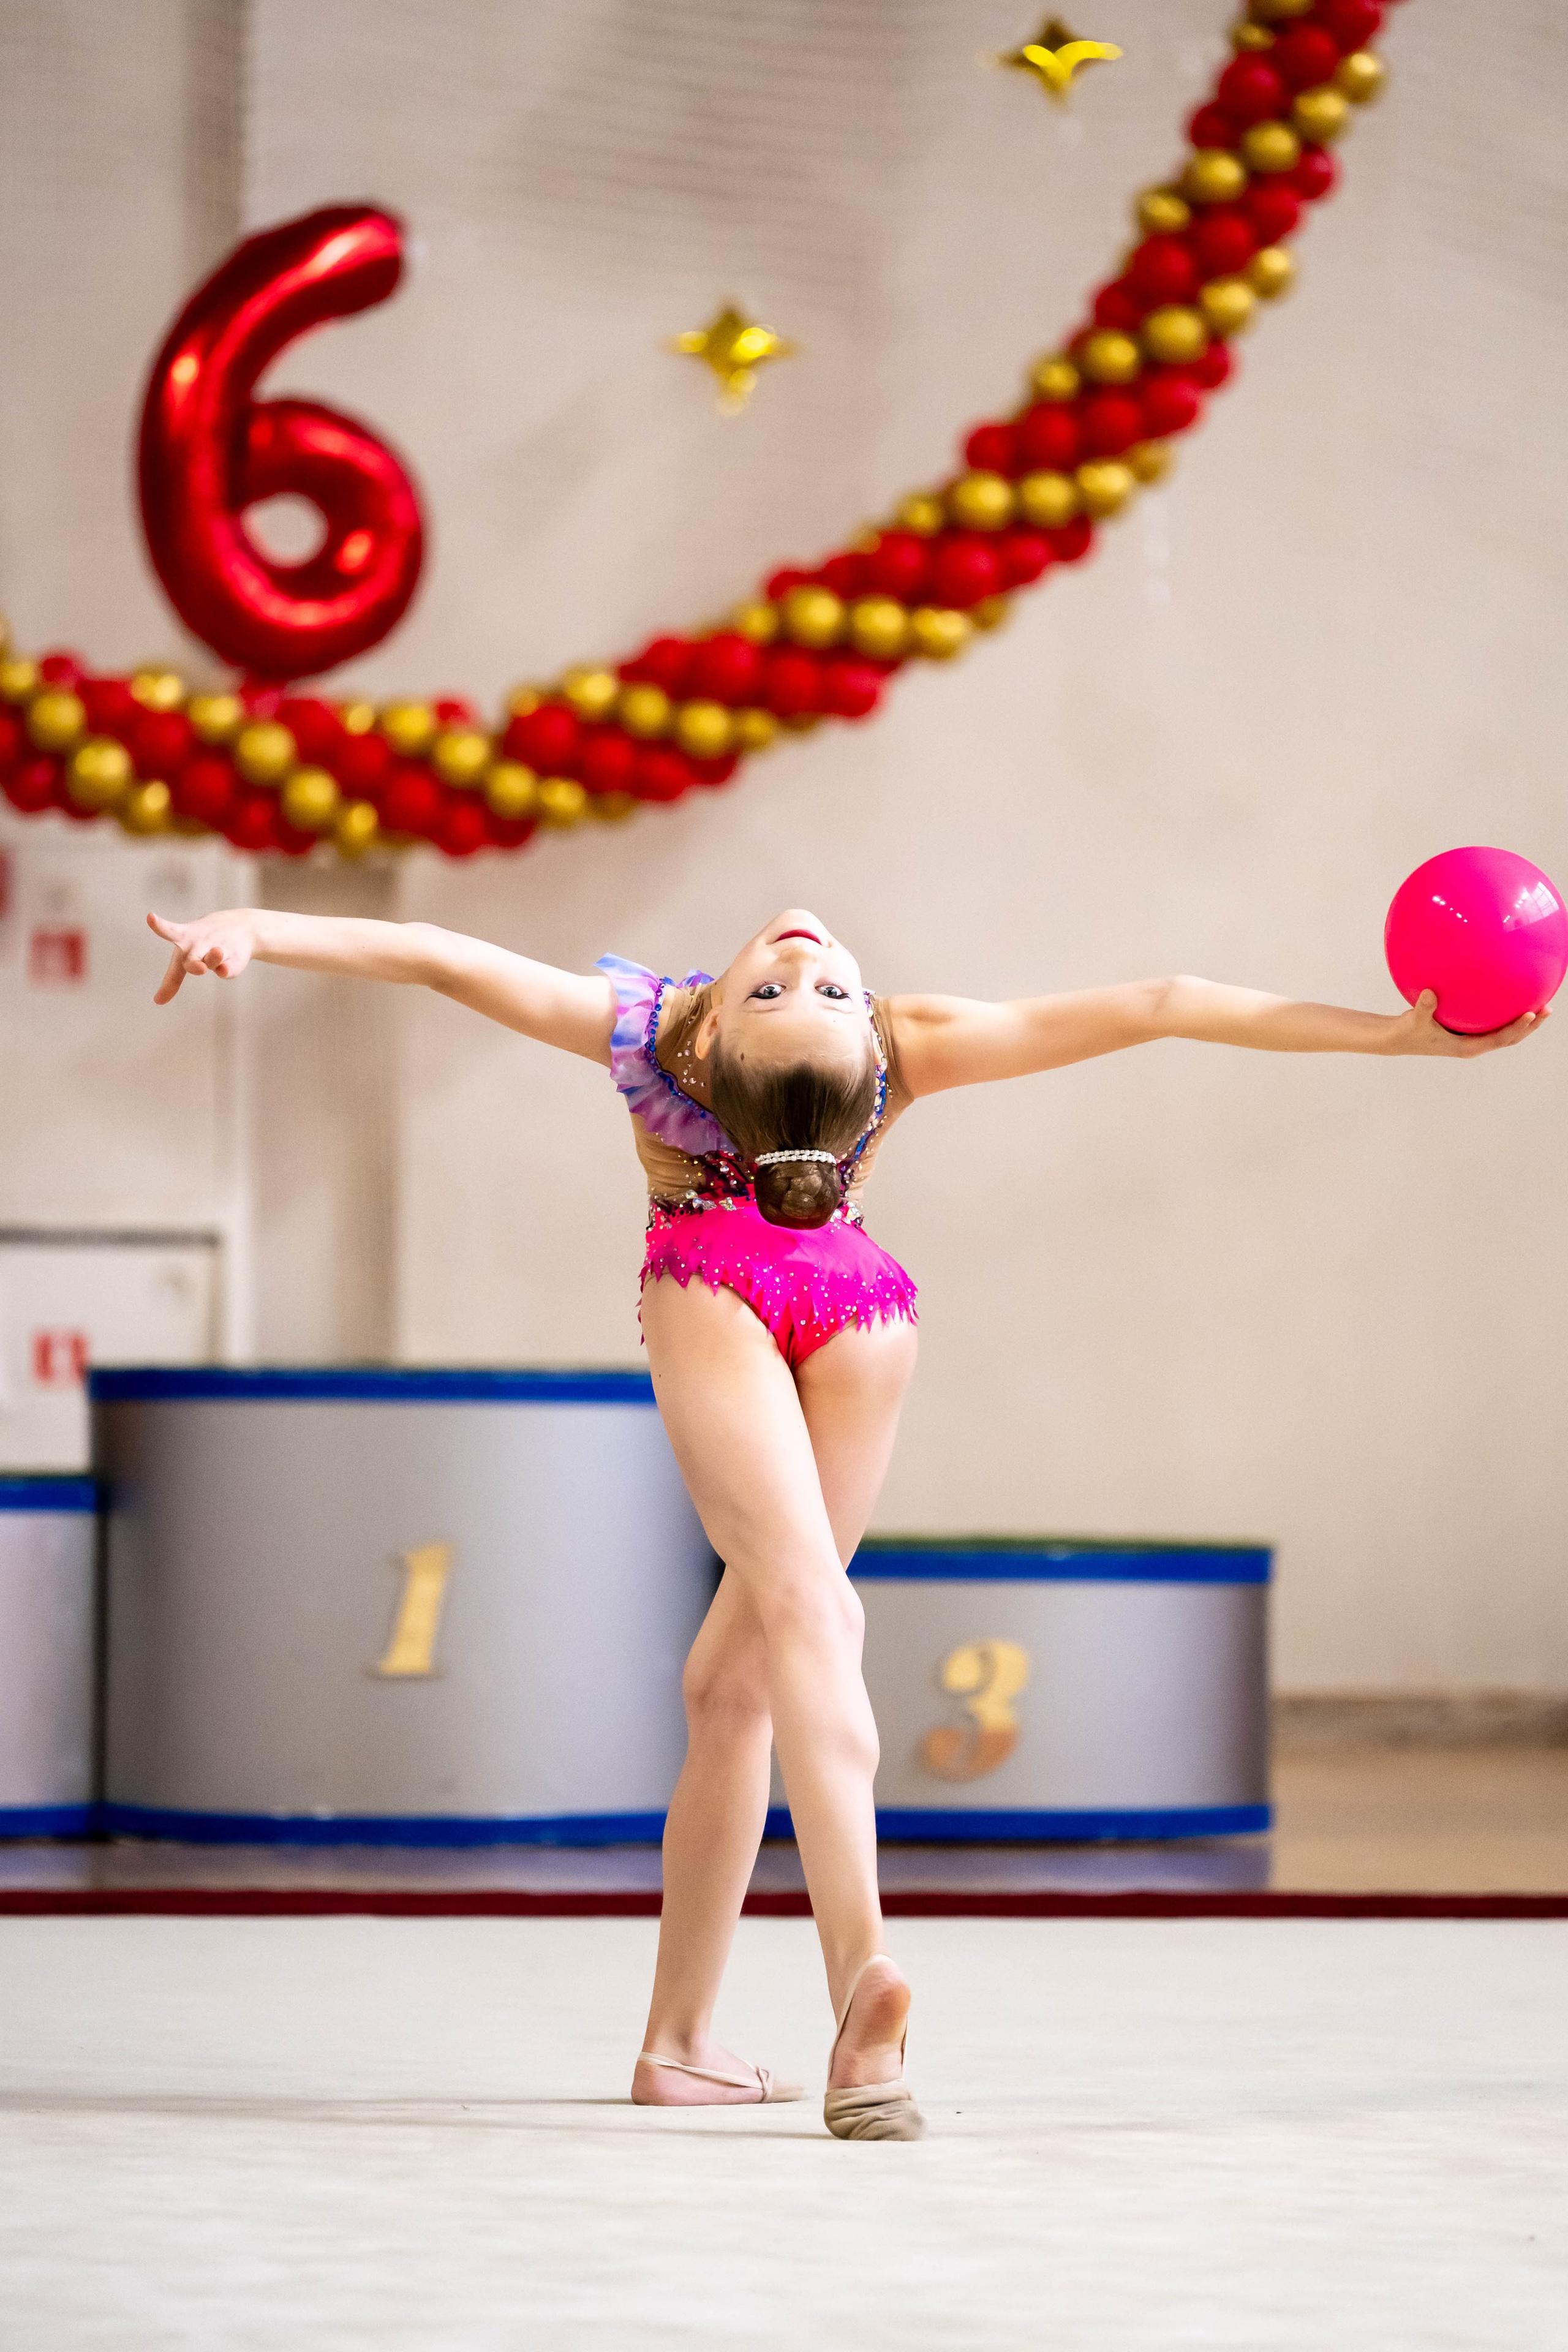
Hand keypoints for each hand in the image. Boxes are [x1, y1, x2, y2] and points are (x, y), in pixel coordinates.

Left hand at [147, 908, 257, 1002]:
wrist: (240, 927)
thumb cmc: (202, 944)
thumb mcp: (184, 959)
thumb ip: (172, 979)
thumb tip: (157, 1001)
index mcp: (183, 939)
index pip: (170, 931)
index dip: (160, 926)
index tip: (150, 917)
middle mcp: (198, 942)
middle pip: (192, 961)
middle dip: (196, 966)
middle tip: (201, 969)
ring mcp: (217, 947)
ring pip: (212, 962)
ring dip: (214, 961)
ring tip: (218, 952)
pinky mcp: (234, 956)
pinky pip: (226, 971)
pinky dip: (226, 971)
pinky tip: (226, 966)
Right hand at [1385, 989, 1549, 1057]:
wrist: (1398, 1038)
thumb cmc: (1406, 1032)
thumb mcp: (1412, 1021)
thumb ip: (1423, 1008)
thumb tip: (1430, 992)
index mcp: (1467, 1047)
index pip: (1498, 1039)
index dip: (1516, 1028)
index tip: (1530, 1014)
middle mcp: (1474, 1044)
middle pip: (1510, 1037)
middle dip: (1530, 1025)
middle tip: (1546, 1009)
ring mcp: (1473, 1038)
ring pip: (1505, 1031)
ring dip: (1524, 1020)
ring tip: (1540, 1003)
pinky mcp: (1469, 1030)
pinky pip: (1492, 1021)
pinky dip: (1505, 1011)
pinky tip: (1509, 993)